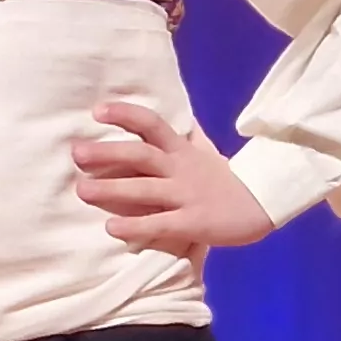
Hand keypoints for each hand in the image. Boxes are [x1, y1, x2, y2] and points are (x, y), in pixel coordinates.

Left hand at [71, 102, 272, 252]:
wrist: (264, 203)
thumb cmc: (228, 179)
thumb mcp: (208, 151)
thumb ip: (190, 136)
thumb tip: (181, 117)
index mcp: (182, 150)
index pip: (152, 124)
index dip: (125, 115)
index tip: (97, 111)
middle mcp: (181, 169)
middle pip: (140, 156)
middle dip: (107, 154)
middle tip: (76, 153)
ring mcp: (187, 196)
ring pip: (144, 190)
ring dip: (111, 190)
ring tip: (81, 191)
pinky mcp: (194, 223)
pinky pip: (160, 224)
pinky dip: (135, 226)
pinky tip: (111, 228)